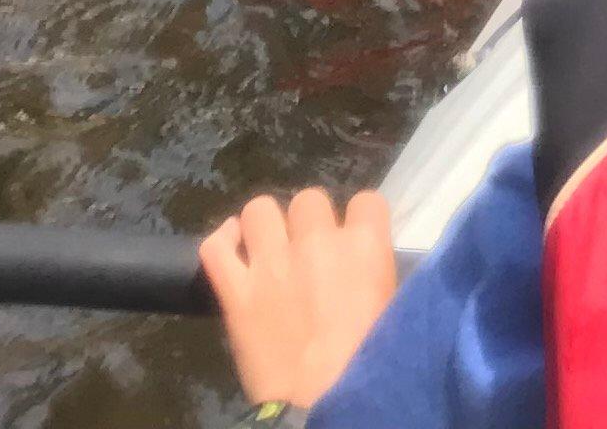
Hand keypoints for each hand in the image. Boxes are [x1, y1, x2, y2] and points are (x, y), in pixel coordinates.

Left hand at [202, 187, 398, 410]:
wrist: (324, 407)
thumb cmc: (369, 367)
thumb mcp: (391, 312)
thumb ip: (375, 275)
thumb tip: (364, 264)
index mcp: (363, 247)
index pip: (367, 201)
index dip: (360, 221)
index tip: (355, 241)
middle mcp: (316, 242)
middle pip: (309, 200)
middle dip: (310, 223)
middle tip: (310, 254)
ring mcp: (271, 263)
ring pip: (259, 210)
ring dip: (266, 226)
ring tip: (269, 249)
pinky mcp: (235, 291)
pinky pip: (215, 247)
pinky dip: (222, 242)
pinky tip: (232, 248)